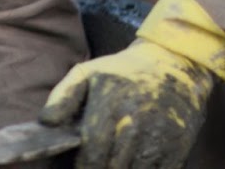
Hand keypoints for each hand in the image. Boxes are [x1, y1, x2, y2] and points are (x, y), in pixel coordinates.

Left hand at [40, 0, 224, 168]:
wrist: (174, 66)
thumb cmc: (123, 72)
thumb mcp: (88, 73)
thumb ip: (62, 96)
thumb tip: (46, 122)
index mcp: (109, 104)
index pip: (93, 152)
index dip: (83, 166)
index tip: (78, 166)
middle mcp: (136, 123)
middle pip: (113, 166)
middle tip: (93, 162)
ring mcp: (160, 138)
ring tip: (112, 160)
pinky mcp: (178, 149)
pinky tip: (132, 160)